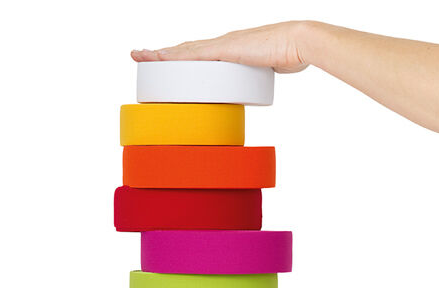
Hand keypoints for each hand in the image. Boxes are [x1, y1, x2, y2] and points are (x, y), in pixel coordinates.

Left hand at [130, 21, 311, 73]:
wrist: (299, 42)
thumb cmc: (289, 55)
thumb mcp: (267, 72)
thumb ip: (258, 79)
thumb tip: (256, 94)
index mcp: (230, 51)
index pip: (198, 54)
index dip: (179, 57)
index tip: (162, 62)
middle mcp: (222, 45)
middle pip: (185, 50)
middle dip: (162, 55)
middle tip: (139, 56)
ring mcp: (223, 46)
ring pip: (184, 50)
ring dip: (162, 55)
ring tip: (141, 57)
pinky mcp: (225, 50)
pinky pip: (194, 54)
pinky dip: (176, 56)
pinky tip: (161, 58)